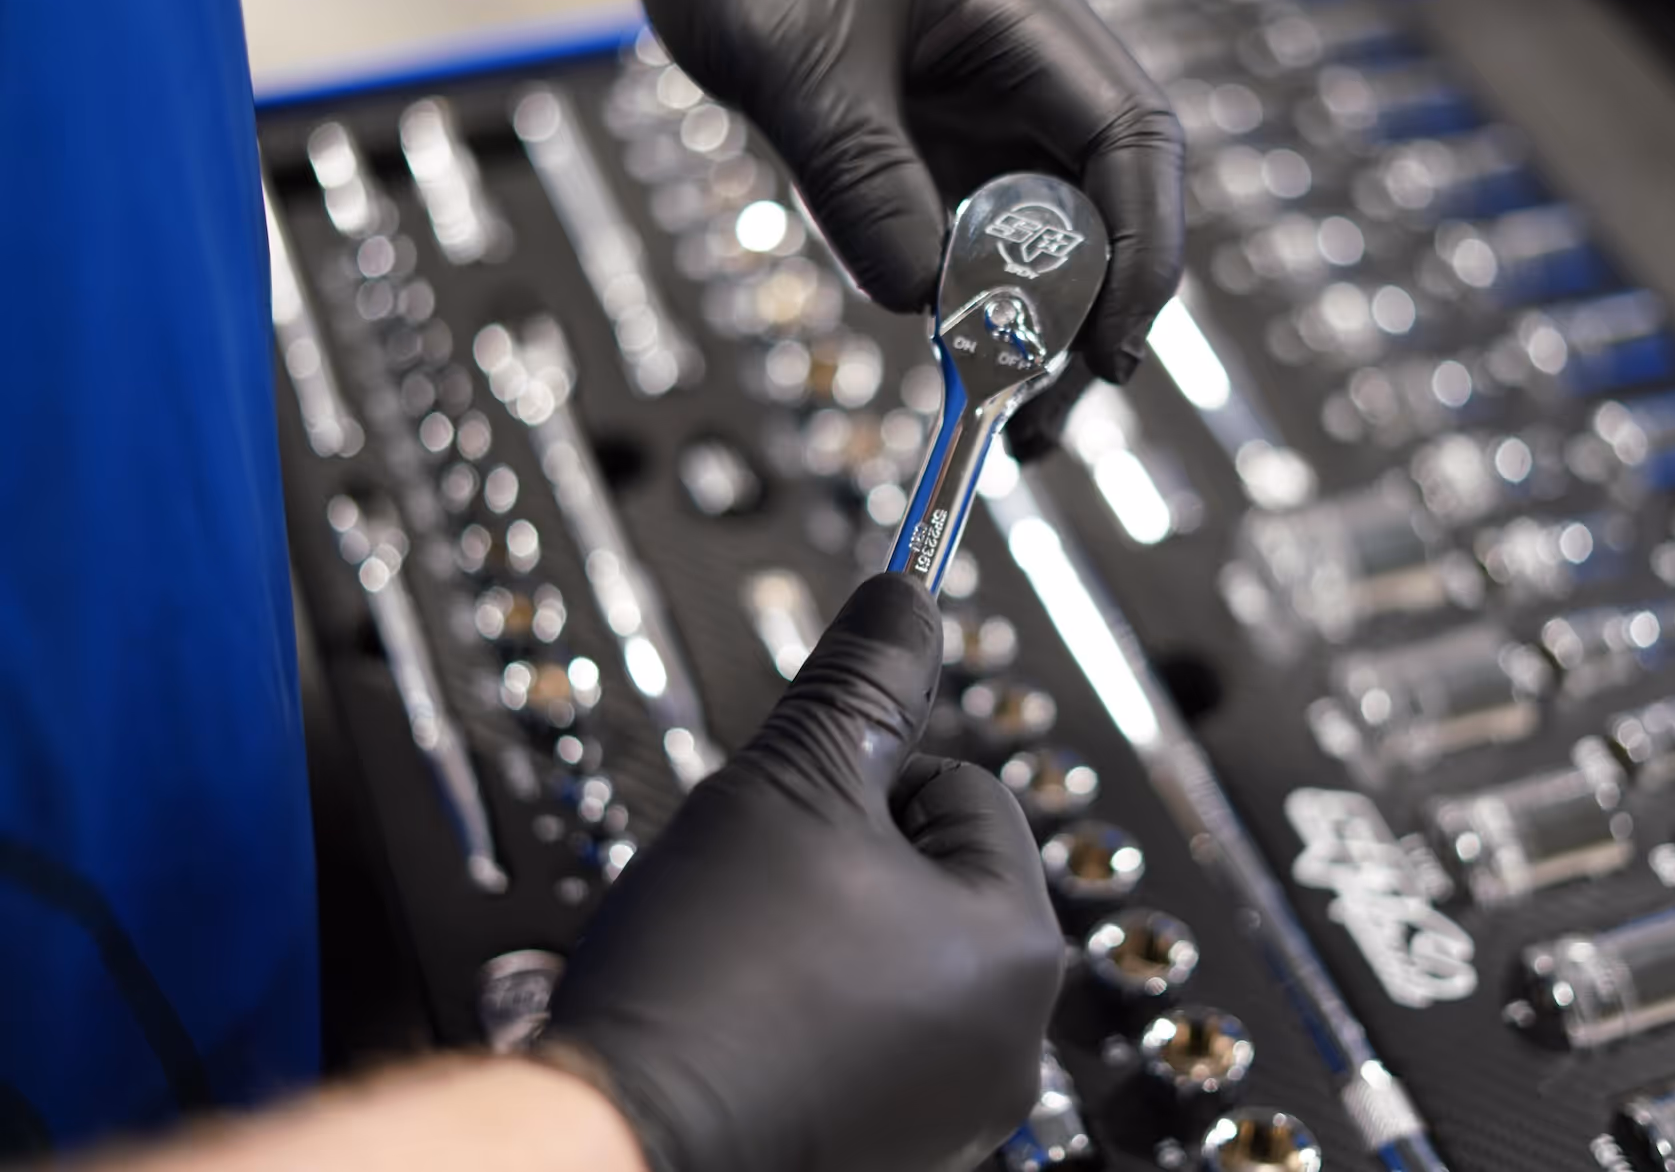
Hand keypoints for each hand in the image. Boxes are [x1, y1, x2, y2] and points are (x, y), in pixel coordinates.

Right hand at [537, 574, 1064, 1171]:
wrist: (615, 1141)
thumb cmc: (710, 982)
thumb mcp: (790, 781)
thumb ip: (863, 680)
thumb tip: (906, 598)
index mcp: (1019, 949)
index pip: (962, 788)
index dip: (860, 782)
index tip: (794, 827)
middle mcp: (1010, 1042)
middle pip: (931, 874)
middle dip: (843, 861)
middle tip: (763, 896)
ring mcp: (950, 1110)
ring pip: (889, 952)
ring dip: (823, 933)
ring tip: (747, 962)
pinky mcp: (889, 1152)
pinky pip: (859, 1035)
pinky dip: (807, 1014)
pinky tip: (747, 1022)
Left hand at [561, 0, 1184, 456]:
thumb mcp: (793, 58)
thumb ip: (862, 181)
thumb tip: (925, 306)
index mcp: (1025, 16)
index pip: (1132, 143)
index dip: (1139, 255)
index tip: (1107, 355)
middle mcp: (1024, 69)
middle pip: (1099, 209)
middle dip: (1084, 321)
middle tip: (1038, 422)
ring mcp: (977, 109)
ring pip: (1035, 236)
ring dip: (1021, 327)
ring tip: (993, 415)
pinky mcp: (925, 144)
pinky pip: (963, 236)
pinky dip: (957, 299)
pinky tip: (934, 345)